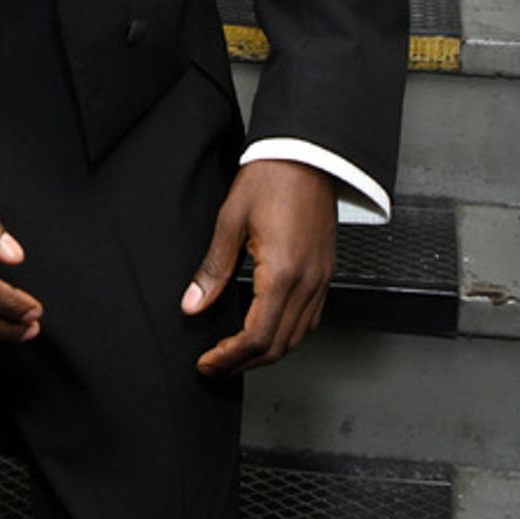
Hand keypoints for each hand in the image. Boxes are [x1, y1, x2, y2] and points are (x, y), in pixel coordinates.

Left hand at [183, 161, 336, 375]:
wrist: (307, 153)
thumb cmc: (271, 178)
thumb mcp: (231, 219)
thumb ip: (212, 269)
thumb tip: (192, 304)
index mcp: (282, 272)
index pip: (256, 337)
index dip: (229, 357)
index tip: (207, 362)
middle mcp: (307, 281)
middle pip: (278, 345)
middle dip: (244, 362)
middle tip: (216, 364)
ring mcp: (321, 278)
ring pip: (297, 337)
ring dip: (266, 352)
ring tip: (236, 354)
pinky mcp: (326, 271)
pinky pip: (311, 318)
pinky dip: (288, 334)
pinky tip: (268, 329)